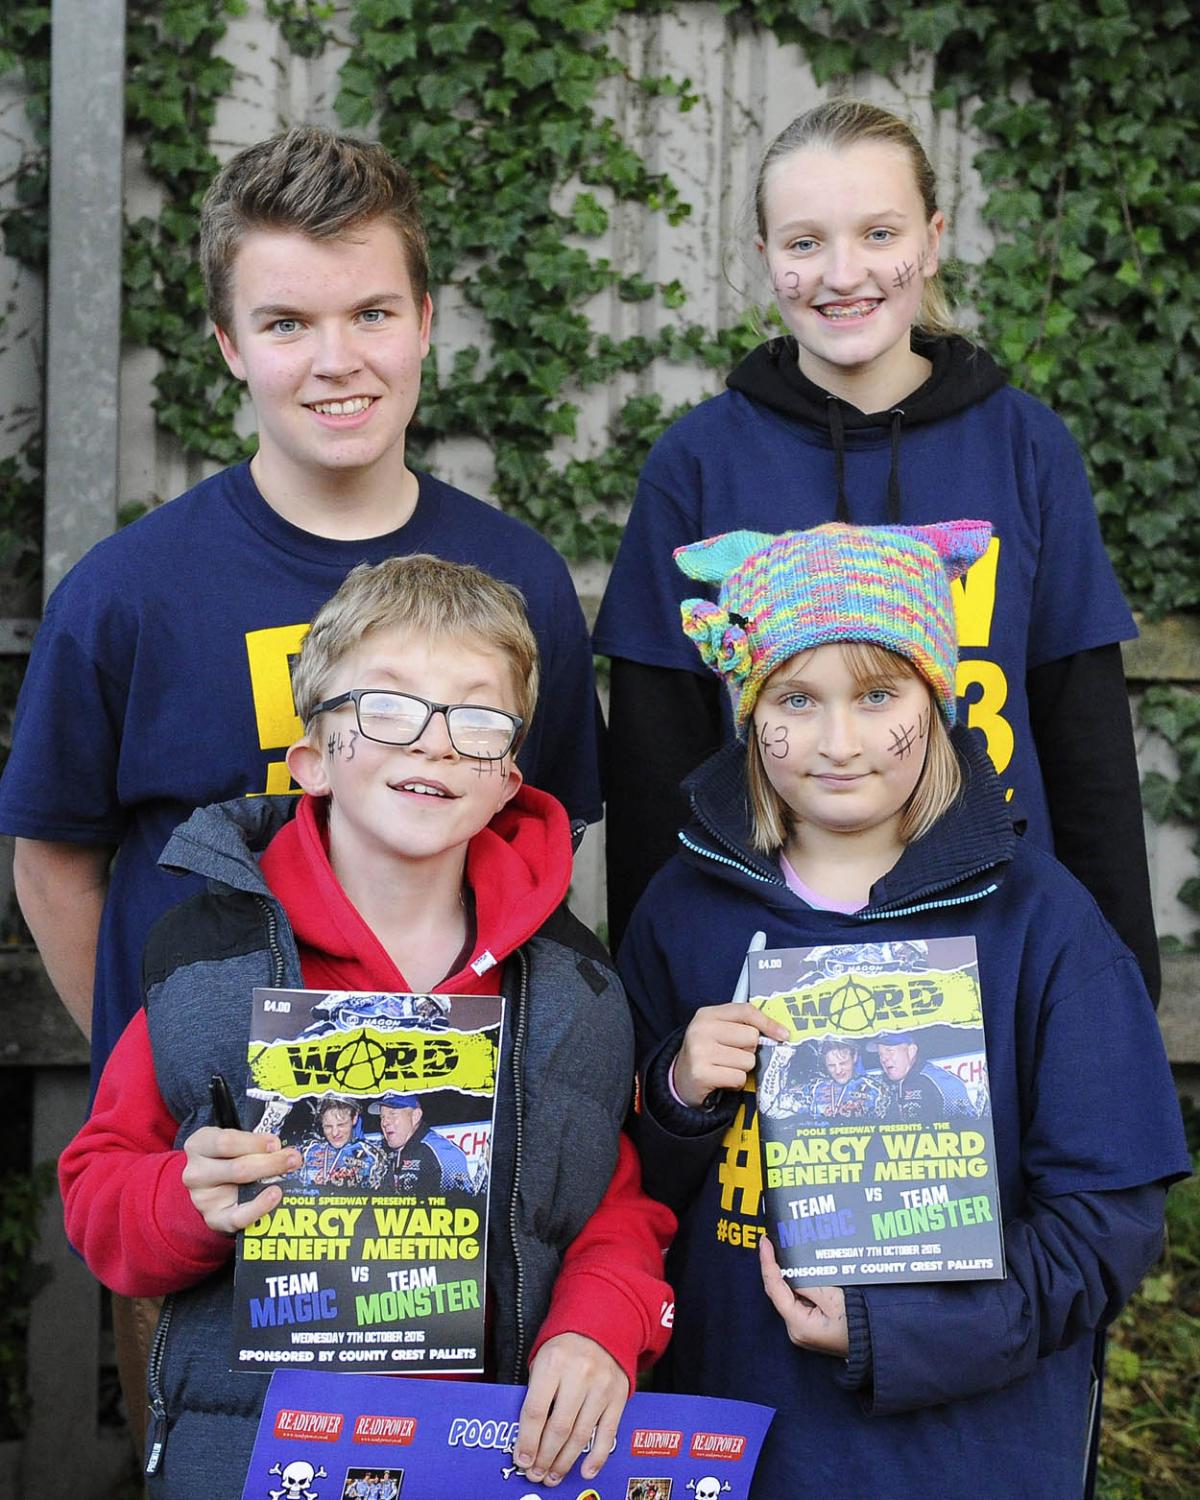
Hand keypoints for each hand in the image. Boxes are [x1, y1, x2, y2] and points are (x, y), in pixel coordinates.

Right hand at [181, 1126, 298, 1234]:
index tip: (275, 1143)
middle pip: (237, 1166)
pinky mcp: (214, 1219)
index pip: (225, 1141)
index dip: (254, 1142)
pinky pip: (238, 1216)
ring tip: (289, 1173)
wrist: (214, 1189)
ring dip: (270, 1176)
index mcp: (199, 1145)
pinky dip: (260, 1206)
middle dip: (271, 1161)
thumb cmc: (229, 1159)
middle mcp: (196, 1171)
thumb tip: (280, 1148)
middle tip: (293, 1158)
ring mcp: (202, 1198)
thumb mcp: (235, 1144)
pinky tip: (275, 1195)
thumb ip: (253, 1143)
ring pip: (239, 1184)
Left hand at [515, 1333, 629, 1484]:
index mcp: (554, 1362)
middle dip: (544, 1457)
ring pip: (581, 1435)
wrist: (602, 1326)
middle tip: (536, 1474)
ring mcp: (601, 1386)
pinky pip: (607, 1433)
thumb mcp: (543, 1360)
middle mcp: (579, 1374)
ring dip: (565, 1462)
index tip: (521, 1459)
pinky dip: (597, 1457)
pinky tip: (585, 1470)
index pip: (536, 1411)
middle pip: (559, 1428)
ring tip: (553, 1475)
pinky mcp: (618, 1397)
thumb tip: (526, 1438)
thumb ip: (536, 1394)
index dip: (527, 1441)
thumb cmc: (566, 1346)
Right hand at [673, 1003, 789, 1107]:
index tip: (783, 1035)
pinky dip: (735, 1083)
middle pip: (751, 1037)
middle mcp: (702, 1029)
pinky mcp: (702, 1073)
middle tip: (731, 1056)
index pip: (746, 1011)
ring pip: (748, 1060)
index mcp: (707, 1014)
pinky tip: (721, 1079)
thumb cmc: (707, 1054)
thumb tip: (781, 1033)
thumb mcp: (719, 1032)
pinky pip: (739, 1078)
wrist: (680, 1080)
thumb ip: (743, 1026)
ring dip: (741, 1069)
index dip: (768, 1023)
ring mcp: (700, 1051)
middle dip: (748, 1051)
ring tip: (724, 1068)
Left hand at [759, 1236, 847, 1355]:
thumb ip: (808, 1282)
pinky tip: (801, 1268)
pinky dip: (799, 1283)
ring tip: (785, 1249)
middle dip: (777, 1266)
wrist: (877, 1340)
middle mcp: (796, 1330)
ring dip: (789, 1274)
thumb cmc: (859, 1321)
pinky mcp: (812, 1326)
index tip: (765, 1241)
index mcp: (798, 1325)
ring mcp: (803, 1329)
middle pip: (779, 1291)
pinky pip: (800, 1300)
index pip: (774, 1288)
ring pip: (789, 1294)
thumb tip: (790, 1270)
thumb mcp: (833, 1296)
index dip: (768, 1262)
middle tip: (774, 1240)